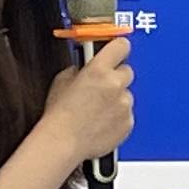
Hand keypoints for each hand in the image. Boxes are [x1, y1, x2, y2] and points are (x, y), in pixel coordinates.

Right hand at [45, 37, 133, 164]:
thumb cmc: (60, 115)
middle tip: (101, 88)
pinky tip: (101, 122)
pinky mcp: (128, 123)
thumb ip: (80, 68)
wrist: (63, 142)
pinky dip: (118, 117)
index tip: (116, 51)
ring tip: (97, 111)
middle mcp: (115, 85)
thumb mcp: (63, 80)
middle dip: (115, 77)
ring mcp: (124, 105)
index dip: (118, 48)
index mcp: (99, 70)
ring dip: (116, 100)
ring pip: (126, 95)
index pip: (121, 46)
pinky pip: (127, 115)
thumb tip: (86, 67)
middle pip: (127, 71)